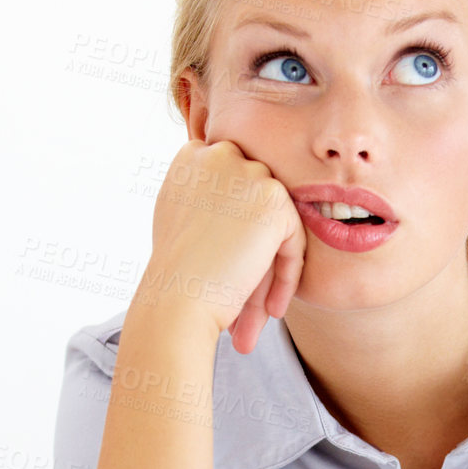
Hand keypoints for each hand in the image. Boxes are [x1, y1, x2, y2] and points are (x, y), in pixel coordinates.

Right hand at [142, 138, 305, 352]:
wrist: (177, 297)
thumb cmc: (175, 272)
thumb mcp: (180, 217)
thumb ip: (205, 195)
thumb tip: (238, 199)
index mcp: (191, 157)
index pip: (232, 185)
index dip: (236, 228)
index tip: (229, 264)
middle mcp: (219, 154)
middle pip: (256, 205)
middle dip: (255, 253)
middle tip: (245, 298)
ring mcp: (248, 172)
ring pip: (276, 225)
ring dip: (270, 271)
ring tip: (260, 314)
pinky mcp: (274, 198)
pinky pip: (293, 239)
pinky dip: (287, 275)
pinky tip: (272, 309)